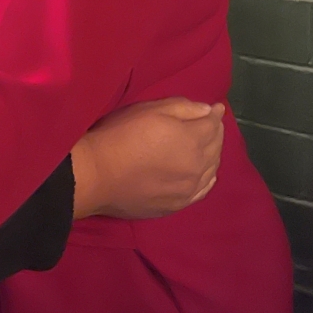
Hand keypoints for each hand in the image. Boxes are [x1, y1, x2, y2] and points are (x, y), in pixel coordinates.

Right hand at [71, 97, 224, 220]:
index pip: (213, 124)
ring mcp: (189, 189)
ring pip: (211, 169)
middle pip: (215, 147)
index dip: (214, 114)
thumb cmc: (120, 135)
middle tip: (211, 124)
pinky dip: (207, 178)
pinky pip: (202, 190)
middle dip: (216, 133)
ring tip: (207, 146)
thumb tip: (208, 111)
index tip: (216, 108)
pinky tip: (205, 173)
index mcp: (192, 140)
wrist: (96, 175)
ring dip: (212, 155)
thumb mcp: (149, 110)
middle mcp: (197, 166)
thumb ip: (183, 108)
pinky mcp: (177, 204)